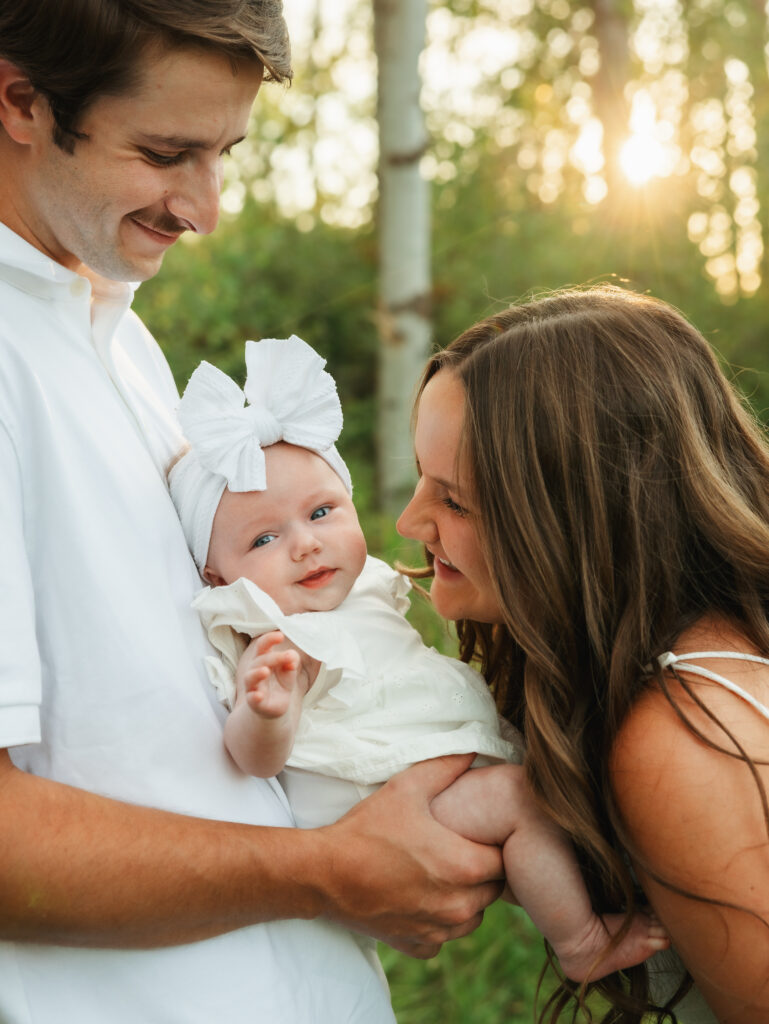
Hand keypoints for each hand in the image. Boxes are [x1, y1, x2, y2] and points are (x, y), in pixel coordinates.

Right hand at [236, 631, 299, 718]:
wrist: (273, 708)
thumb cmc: (279, 685)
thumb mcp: (289, 671)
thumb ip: (291, 662)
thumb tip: (292, 656)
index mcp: (263, 660)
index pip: (262, 646)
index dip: (269, 639)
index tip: (281, 635)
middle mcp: (254, 672)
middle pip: (259, 661)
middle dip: (273, 658)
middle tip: (288, 656)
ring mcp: (253, 687)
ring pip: (250, 678)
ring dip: (257, 673)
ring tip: (265, 671)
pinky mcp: (256, 703)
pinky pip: (252, 699)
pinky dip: (254, 697)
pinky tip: (259, 695)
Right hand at [309, 755, 504, 957]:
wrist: (326, 874)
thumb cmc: (368, 829)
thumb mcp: (407, 788)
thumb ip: (446, 768)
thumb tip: (472, 752)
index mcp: (466, 866)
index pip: (504, 860)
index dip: (493, 844)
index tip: (476, 834)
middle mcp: (459, 905)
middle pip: (492, 890)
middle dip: (481, 871)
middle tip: (458, 850)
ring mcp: (439, 930)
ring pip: (472, 917)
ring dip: (464, 899)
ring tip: (441, 874)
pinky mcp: (418, 944)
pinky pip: (443, 938)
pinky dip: (438, 922)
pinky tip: (421, 899)